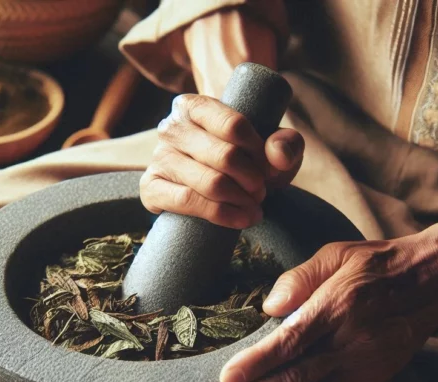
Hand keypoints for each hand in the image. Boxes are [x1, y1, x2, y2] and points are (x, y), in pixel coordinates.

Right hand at [140, 94, 303, 228]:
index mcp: (195, 106)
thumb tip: (276, 153)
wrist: (217, 193)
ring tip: (254, 208)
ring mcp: (158, 158)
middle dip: (252, 180)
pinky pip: (188, 202)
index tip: (270, 169)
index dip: (259, 152)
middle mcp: (171, 127)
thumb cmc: (246, 163)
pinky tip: (240, 220)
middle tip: (261, 192)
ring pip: (209, 182)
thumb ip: (286, 144)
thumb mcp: (272, 150)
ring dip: (240, 200)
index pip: (234, 125)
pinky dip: (221, 214)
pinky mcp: (151, 188)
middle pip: (225, 156)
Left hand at [199, 236, 437, 381]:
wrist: (432, 285)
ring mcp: (359, 370)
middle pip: (293, 381)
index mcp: (336, 309)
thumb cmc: (375, 265)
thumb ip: (300, 277)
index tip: (225, 381)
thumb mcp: (336, 254)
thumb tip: (268, 306)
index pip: (293, 342)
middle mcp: (348, 346)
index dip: (258, 364)